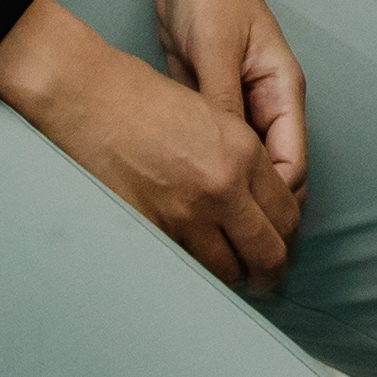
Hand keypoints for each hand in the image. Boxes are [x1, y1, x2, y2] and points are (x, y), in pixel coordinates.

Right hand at [0, 0, 294, 292]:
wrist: (87, 96)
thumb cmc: (143, 99)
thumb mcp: (213, 118)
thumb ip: (243, 163)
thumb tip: (258, 206)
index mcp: (244, 153)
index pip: (288, 217)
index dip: (287, 241)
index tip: (278, 249)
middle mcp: (222, 186)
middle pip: (268, 254)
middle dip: (269, 274)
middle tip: (263, 280)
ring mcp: (184, 212)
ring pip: (227, 271)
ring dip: (230, 276)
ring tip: (226, 273)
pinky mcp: (150, 228)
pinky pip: (185, 266)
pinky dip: (192, 269)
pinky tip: (190, 263)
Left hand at [140, 0, 310, 279]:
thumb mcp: (215, 52)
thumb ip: (220, 108)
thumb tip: (223, 167)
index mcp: (283, 92)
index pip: (291, 166)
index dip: (276, 210)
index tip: (255, 244)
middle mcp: (267, 105)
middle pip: (275, 179)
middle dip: (263, 220)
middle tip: (239, 264)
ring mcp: (241, 107)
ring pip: (247, 174)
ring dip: (235, 205)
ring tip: (214, 244)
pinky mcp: (212, 106)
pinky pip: (218, 157)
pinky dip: (211, 182)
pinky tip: (191, 204)